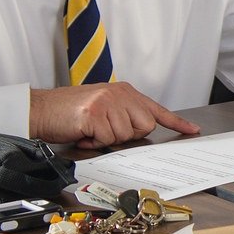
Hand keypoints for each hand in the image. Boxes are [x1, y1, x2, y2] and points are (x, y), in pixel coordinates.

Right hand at [29, 83, 200, 148]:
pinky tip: (83, 132)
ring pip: (126, 136)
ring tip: (90, 130)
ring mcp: (107, 102)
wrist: (41, 110)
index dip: (176, 122)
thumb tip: (140, 130)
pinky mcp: (95, 113)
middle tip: (104, 130)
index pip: (155, 109)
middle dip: (126, 135)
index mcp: (123, 92)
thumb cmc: (70, 113)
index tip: (192, 130)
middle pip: (145, 126)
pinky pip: (107, 139)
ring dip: (107, 139)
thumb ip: (123, 116)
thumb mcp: (103, 109)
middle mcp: (119, 94)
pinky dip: (94, 142)